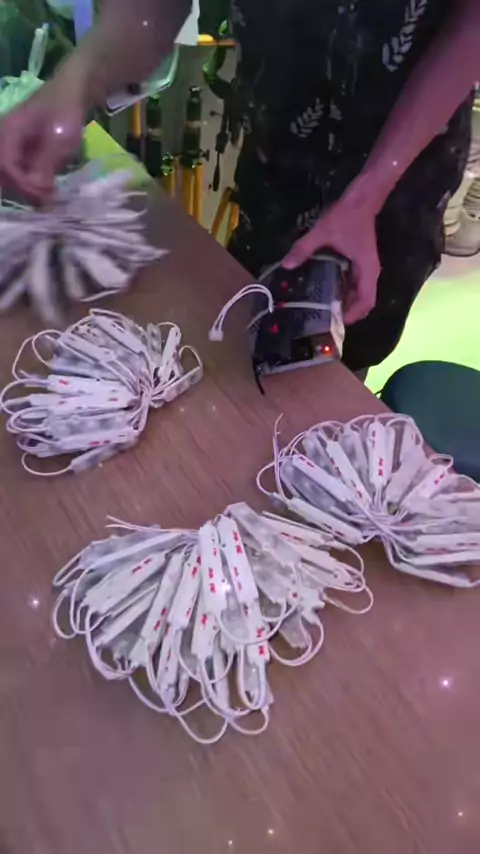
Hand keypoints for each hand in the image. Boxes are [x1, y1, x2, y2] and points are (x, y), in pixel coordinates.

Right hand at [0, 76, 85, 202]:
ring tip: (48, 196)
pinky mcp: (22, 150)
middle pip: (3, 172)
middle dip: (23, 188)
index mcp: (9, 131)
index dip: (22, 184)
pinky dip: (32, 182)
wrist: (73, 91)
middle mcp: (5, 138)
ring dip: (27, 188)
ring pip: (10, 174)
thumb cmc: (65, 111)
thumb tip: (37, 188)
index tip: (43, 194)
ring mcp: (13, 144)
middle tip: (46, 199)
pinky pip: (20, 170)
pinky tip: (47, 188)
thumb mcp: (59, 139)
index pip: (6, 165)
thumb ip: (45, 163)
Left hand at [282, 188, 380, 324]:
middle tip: (325, 318)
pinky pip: (354, 282)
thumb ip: (304, 249)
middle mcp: (369, 272)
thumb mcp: (323, 232)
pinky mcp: (360, 260)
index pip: (366, 302)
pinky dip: (343, 289)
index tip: (335, 321)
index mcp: (367, 270)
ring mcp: (365, 266)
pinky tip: (326, 288)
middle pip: (363, 301)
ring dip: (345, 301)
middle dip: (347, 311)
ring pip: (358, 292)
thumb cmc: (348, 216)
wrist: (363, 197)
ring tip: (323, 307)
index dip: (353, 315)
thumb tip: (286, 265)